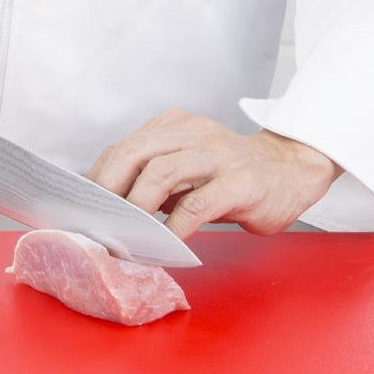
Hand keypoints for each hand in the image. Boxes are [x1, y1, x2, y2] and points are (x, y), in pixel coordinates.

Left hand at [86, 109, 341, 239]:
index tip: (82, 212)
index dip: (97, 181)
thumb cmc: (228, 177)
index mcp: (172, 127)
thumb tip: (104, 211)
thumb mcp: (184, 169)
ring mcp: (217, 155)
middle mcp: (192, 134)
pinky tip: (164, 247)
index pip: (122, 149)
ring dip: (135, 208)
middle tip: (96, 225)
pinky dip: (173, 228)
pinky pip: (197, 205)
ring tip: (124, 237)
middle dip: (108, 192)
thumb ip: (150, 180)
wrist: (291, 172)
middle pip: (134, 155)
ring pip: (161, 173)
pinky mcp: (240, 182)